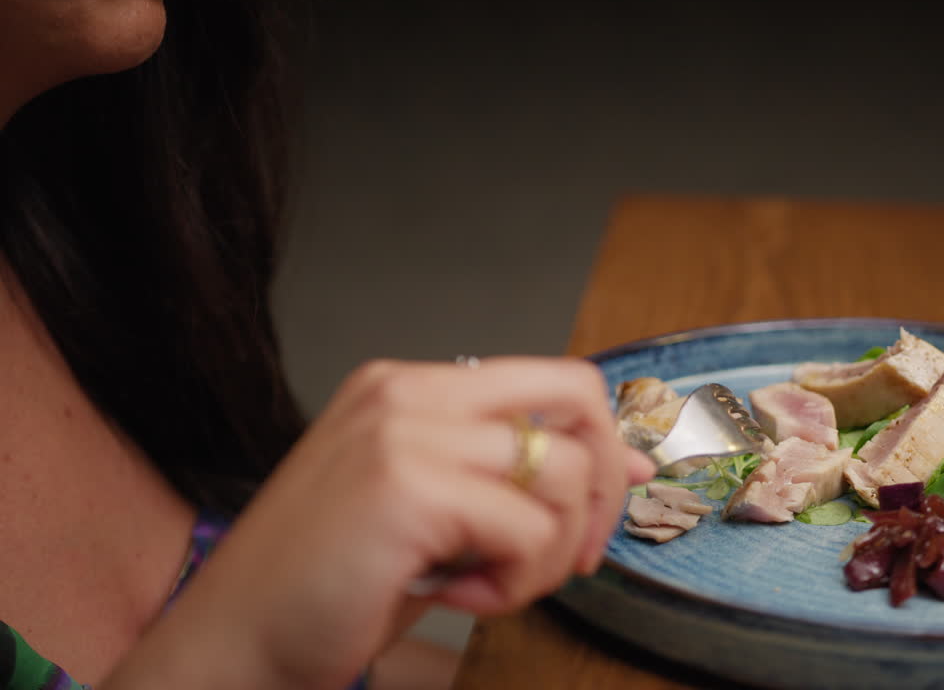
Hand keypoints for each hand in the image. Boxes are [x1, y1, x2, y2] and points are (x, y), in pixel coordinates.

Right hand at [104, 357, 654, 689]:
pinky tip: (456, 599)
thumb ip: (513, 478)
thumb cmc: (327, 587)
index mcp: (408, 388)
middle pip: (574, 396)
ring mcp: (404, 431)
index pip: (549, 381)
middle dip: (602, 483)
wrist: (232, 643)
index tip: (609, 502)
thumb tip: (630, 462)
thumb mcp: (435, 513)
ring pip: (562, 473)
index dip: (601, 444)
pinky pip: (529, 529)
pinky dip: (514, 584)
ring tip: (487, 588)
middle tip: (574, 554)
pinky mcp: (407, 486)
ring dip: (547, 554)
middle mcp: (406, 392)